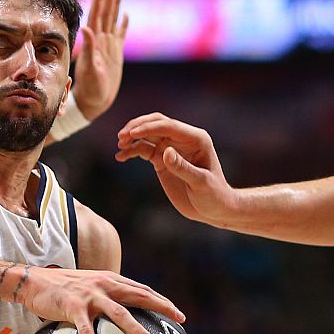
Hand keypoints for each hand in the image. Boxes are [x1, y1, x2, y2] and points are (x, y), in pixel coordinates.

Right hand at [17, 266, 183, 333]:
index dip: (161, 300)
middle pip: (138, 295)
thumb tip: (123, 315)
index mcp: (110, 281)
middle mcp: (104, 285)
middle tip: (178, 318)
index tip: (178, 313)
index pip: (141, 289)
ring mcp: (89, 296)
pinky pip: (85, 330)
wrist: (34, 281)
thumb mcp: (90, 287)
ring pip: (118, 313)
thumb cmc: (63, 288)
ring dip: (135, 328)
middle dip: (161, 306)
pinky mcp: (73, 307)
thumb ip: (108, 297)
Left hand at [69, 0, 129, 121]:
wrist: (93, 101)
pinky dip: (123, 24)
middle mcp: (101, 41)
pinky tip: (125, 15)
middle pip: (106, 13)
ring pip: (113, 20)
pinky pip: (120, 35)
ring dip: (115, 5)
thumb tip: (86, 28)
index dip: (100, 0)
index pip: (98, 16)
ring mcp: (109, 46)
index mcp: (95, 42)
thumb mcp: (90, 68)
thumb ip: (88, 48)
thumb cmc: (90, 88)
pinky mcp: (115, 54)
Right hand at [115, 113, 238, 225]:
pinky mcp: (162, 160)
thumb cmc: (213, 195)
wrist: (214, 209)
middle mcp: (183, 139)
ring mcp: (171, 149)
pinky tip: (120, 157)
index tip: (132, 134)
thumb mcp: (201, 183)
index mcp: (196, 139)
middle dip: (138, 127)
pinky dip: (131, 151)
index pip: (169, 126)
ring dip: (132, 137)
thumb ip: (183, 168)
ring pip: (147, 134)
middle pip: (156, 123)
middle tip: (122, 136)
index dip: (149, 127)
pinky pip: (144, 149)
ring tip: (120, 145)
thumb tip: (166, 151)